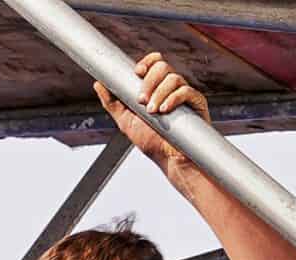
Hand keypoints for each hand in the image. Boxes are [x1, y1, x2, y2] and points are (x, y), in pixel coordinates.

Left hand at [95, 52, 209, 171]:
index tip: (137, 72)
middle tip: (141, 101)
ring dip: (159, 93)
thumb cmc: (152, 142)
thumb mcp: (126, 122)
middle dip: (149, 81)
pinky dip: (174, 98)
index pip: (154, 63)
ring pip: (174, 78)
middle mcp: (171, 88)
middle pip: (163, 67)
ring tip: (153, 112)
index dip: (147, 62)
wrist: (170, 160)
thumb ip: (113, 103)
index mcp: (156, 87)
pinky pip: (187, 92)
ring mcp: (184, 94)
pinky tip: (164, 111)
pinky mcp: (197, 103)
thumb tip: (98, 83)